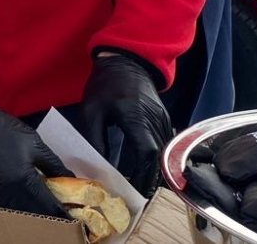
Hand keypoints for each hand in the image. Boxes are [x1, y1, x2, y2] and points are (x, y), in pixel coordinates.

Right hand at [0, 98, 72, 216]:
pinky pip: (3, 209)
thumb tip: (70, 180)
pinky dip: (14, 210)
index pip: (49, 206)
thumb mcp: (34, 142)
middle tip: (60, 214)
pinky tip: (22, 205)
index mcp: (24, 180)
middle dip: (49, 216)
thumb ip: (54, 164)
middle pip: (35, 215)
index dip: (63, 214)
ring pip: (18, 215)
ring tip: (43, 211)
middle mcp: (9, 193)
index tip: (73, 217)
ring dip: (32, 215)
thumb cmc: (3, 130)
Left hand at [78, 53, 171, 195]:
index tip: (133, 189)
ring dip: (154, 170)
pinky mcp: (164, 119)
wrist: (125, 61)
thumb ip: (95, 138)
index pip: (146, 153)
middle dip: (148, 178)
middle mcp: (155, 120)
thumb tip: (99, 165)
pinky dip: (156, 159)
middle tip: (137, 195)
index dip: (142, 174)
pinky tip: (144, 168)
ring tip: (140, 186)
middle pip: (158, 158)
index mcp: (136, 117)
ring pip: (164, 153)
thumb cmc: (104, 85)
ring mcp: (163, 119)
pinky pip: (164, 144)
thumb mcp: (91, 111)